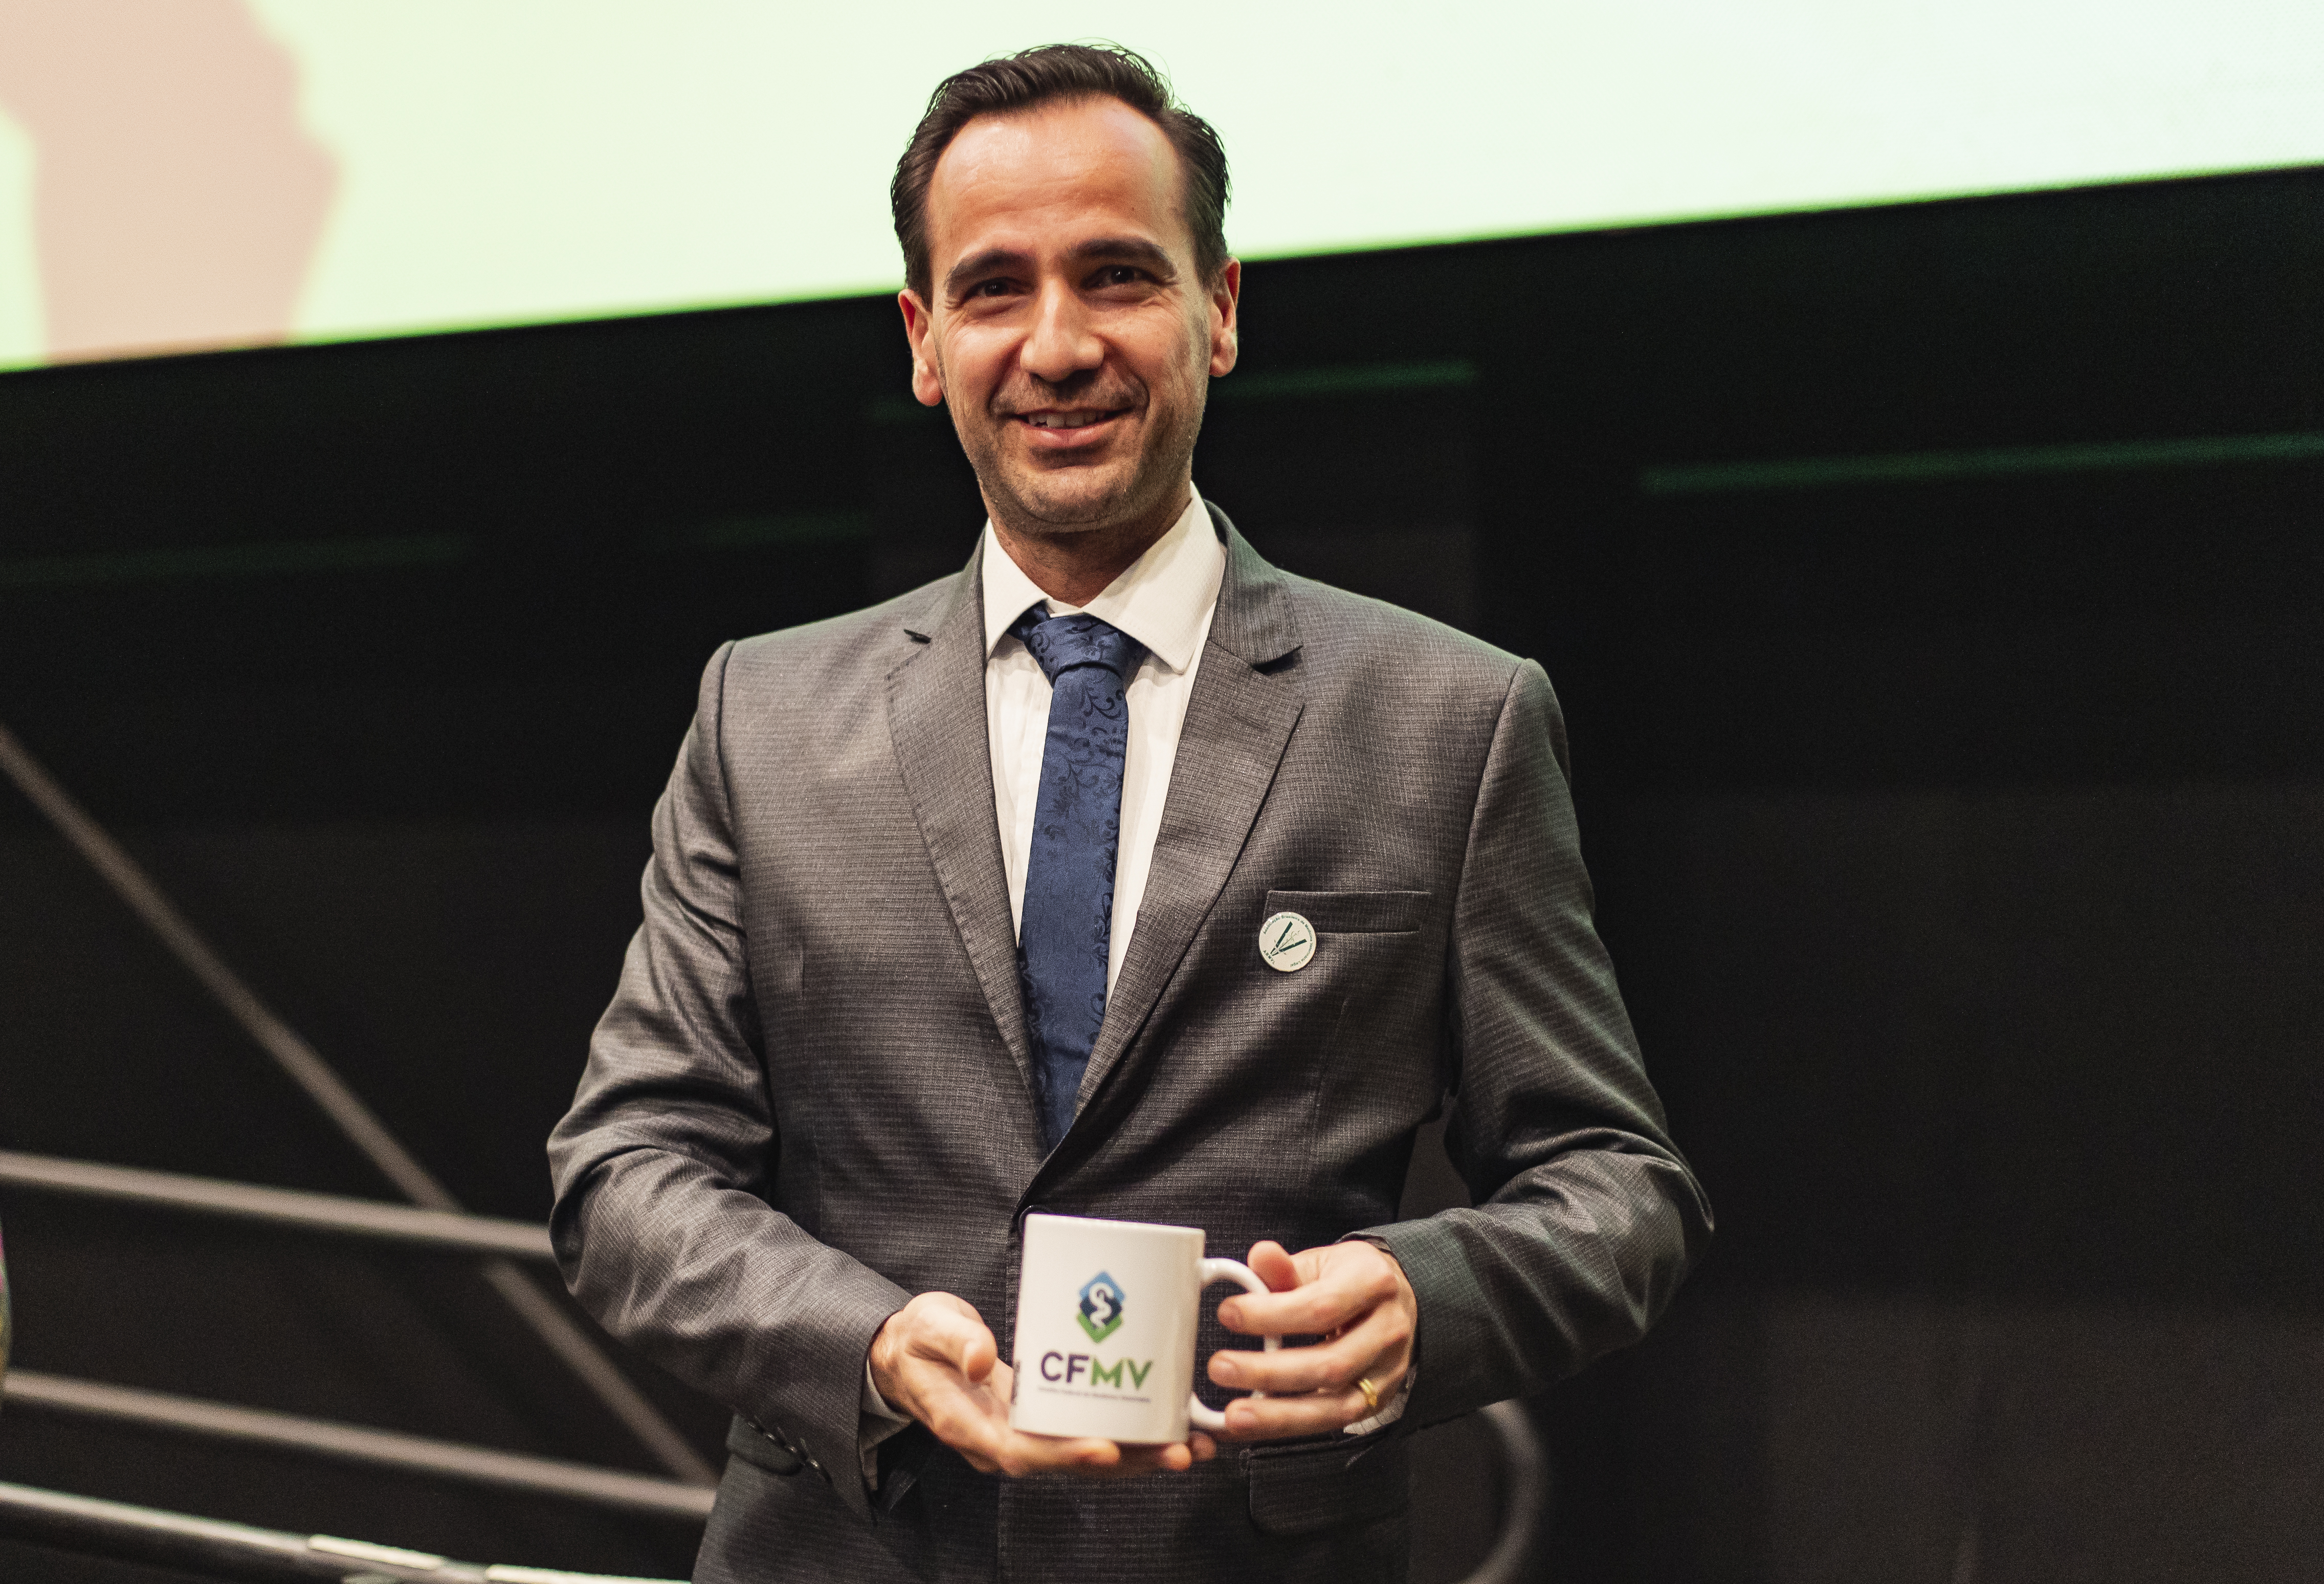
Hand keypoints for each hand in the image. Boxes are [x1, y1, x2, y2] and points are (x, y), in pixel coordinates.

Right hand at [869, 1292, 1216, 1477]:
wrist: (908, 1355)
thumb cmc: (919, 1341)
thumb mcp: (929, 1327)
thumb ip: (956, 1340)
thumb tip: (983, 1359)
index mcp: (969, 1426)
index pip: (1020, 1452)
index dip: (1064, 1456)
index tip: (1106, 1450)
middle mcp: (1001, 1441)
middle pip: (1068, 1463)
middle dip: (1126, 1462)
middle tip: (1178, 1452)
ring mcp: (1023, 1434)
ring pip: (1086, 1454)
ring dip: (1140, 1455)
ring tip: (1192, 1446)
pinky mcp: (1041, 1420)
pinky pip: (1087, 1434)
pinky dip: (1129, 1436)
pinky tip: (1168, 1428)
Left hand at [1205, 1240, 1415, 1440]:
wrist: (1397, 1301)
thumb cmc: (1352, 1279)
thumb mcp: (1322, 1262)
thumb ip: (1286, 1267)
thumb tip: (1260, 1257)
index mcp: (1373, 1283)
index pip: (1321, 1307)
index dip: (1272, 1315)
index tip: (1229, 1314)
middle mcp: (1387, 1330)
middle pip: (1329, 1363)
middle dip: (1269, 1372)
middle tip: (1221, 1367)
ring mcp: (1387, 1371)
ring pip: (1335, 1405)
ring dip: (1279, 1415)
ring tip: (1235, 1415)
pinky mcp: (1377, 1400)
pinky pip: (1333, 1423)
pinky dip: (1289, 1427)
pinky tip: (1255, 1427)